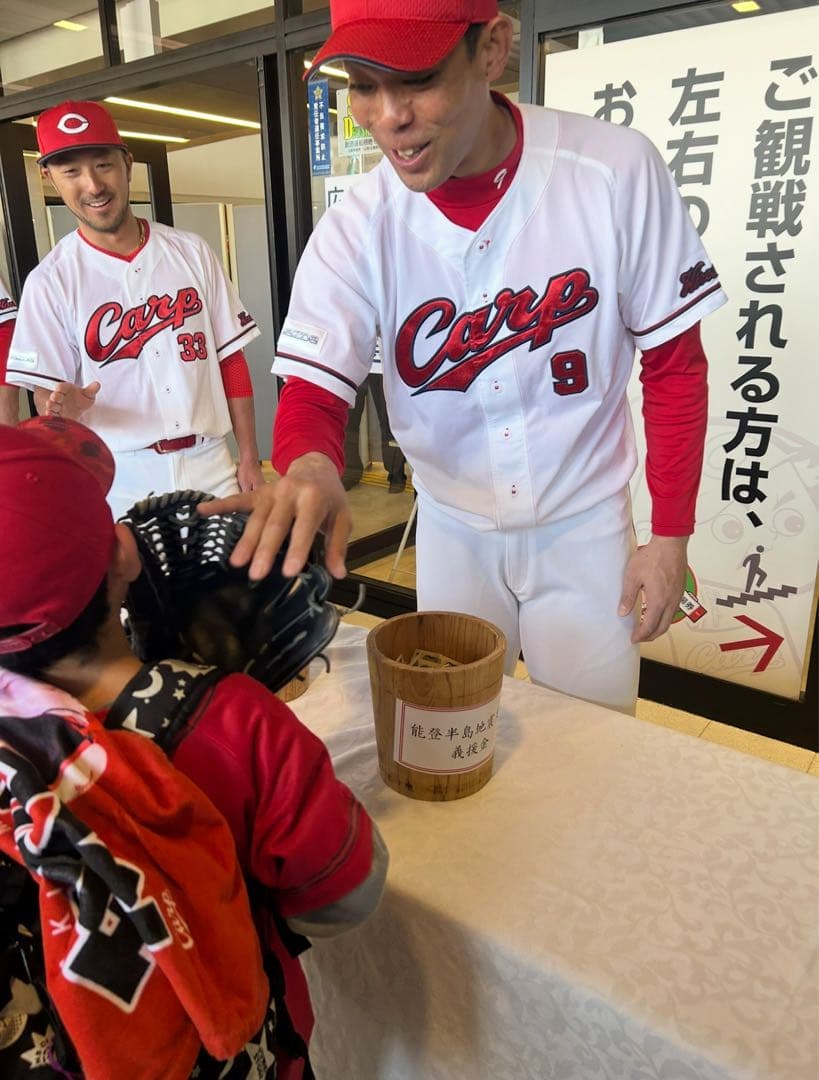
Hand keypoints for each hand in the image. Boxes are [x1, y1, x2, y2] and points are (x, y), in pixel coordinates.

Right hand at [43, 380, 100, 420]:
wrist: (77, 410)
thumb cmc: (81, 400)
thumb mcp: (88, 395)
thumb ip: (91, 390)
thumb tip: (97, 384)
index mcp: (67, 389)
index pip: (62, 386)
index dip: (60, 387)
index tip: (60, 388)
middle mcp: (60, 397)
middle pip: (55, 395)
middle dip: (56, 396)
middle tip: (56, 397)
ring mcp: (57, 406)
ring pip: (51, 405)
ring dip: (52, 405)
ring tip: (54, 406)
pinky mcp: (56, 415)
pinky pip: (51, 414)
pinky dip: (50, 415)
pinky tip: (51, 415)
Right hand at [199, 452, 350, 580]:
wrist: (316, 468)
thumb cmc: (329, 498)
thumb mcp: (342, 519)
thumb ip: (338, 546)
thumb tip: (338, 573)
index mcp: (314, 499)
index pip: (304, 528)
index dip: (297, 550)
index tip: (289, 572)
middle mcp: (289, 493)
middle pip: (275, 525)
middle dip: (265, 550)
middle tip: (256, 574)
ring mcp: (270, 492)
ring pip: (256, 518)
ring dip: (245, 541)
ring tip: (236, 562)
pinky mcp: (257, 493)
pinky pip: (237, 499)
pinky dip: (220, 505)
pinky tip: (202, 511)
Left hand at [618, 535, 687, 643]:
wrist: (671, 543)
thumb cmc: (652, 557)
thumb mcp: (632, 576)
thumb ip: (628, 596)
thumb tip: (623, 612)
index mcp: (658, 601)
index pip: (650, 626)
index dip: (641, 635)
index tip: (633, 639)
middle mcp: (671, 602)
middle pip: (663, 627)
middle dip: (651, 636)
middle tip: (640, 637)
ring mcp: (677, 596)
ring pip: (670, 619)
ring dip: (659, 627)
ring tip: (647, 627)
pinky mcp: (680, 589)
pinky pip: (674, 610)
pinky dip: (665, 617)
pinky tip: (657, 612)